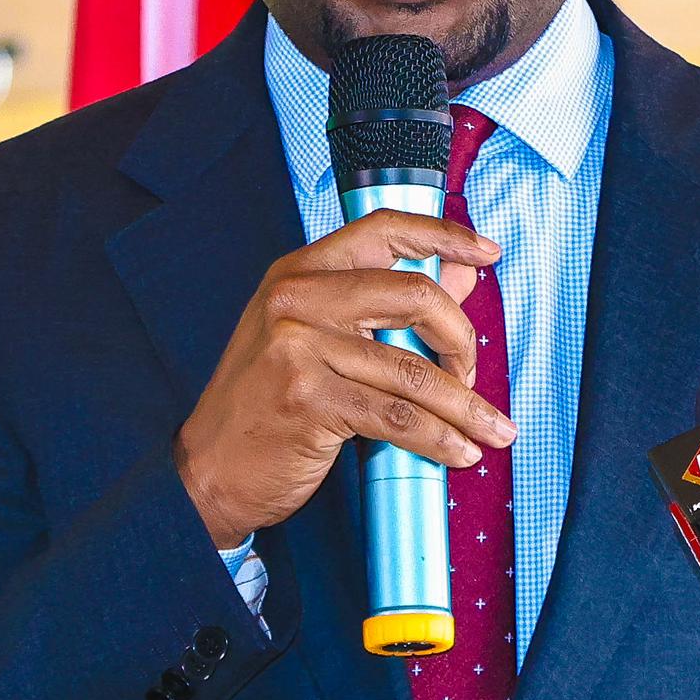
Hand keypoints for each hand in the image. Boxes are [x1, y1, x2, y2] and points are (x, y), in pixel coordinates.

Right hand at [173, 210, 512, 548]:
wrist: (207, 469)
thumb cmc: (264, 404)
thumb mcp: (316, 340)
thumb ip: (384, 308)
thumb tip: (461, 279)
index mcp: (300, 273)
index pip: (383, 230)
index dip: (444, 235)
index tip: (486, 253)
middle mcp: (297, 298)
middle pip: (414, 296)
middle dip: (462, 340)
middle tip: (473, 375)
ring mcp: (299, 347)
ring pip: (413, 370)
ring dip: (465, 406)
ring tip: (491, 430)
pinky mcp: (309, 399)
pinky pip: (398, 418)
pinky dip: (439, 439)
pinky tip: (458, 452)